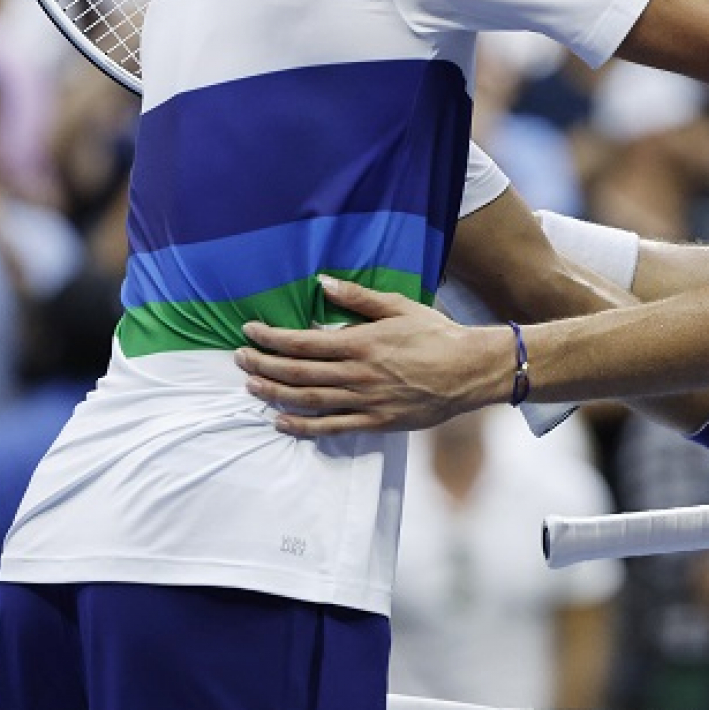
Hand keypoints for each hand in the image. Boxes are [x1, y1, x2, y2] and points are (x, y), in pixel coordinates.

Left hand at [235, 277, 511, 436]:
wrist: (469, 371)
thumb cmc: (436, 334)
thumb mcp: (398, 306)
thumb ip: (357, 298)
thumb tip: (322, 282)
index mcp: (360, 342)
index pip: (303, 342)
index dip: (271, 339)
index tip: (250, 332)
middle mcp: (357, 373)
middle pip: (298, 372)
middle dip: (263, 365)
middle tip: (240, 360)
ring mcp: (365, 400)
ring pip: (308, 400)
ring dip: (275, 393)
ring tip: (252, 386)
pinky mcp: (375, 421)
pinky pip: (331, 427)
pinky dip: (302, 426)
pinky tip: (281, 422)